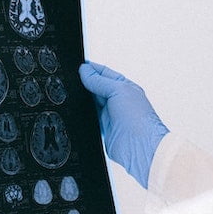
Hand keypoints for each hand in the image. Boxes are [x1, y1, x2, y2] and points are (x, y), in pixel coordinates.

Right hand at [79, 62, 168, 187]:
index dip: (92, 69)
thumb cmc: (139, 119)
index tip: (79, 66)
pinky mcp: (104, 128)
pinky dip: (84, 114)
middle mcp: (119, 100)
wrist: (140, 147)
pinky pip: (90, 118)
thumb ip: (100, 81)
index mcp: (125, 87)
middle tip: (73, 78)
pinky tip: (78, 110)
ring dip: (84, 98)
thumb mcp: (118, 90)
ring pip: (92, 102)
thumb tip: (85, 71)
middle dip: (86, 83)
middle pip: (97, 87)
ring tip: (73, 92)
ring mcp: (111, 115)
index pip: (105, 73)